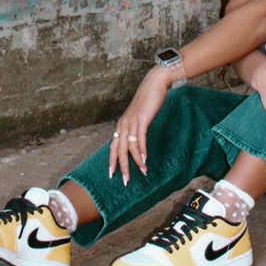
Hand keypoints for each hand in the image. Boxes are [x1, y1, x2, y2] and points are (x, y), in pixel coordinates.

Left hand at [108, 67, 170, 184]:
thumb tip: (135, 141)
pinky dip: (142, 150)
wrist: (154, 84)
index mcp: (121, 125)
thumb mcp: (138, 117)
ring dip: (136, 161)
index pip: (112, 146)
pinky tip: (145, 159)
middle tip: (125, 181)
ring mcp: (132, 122)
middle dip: (122, 167)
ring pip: (130, 147)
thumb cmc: (147, 101)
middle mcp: (123, 124)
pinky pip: (140, 138)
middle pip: (119, 150)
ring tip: (143, 172)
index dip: (111, 161)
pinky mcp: (142, 119)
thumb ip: (135, 128)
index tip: (112, 174)